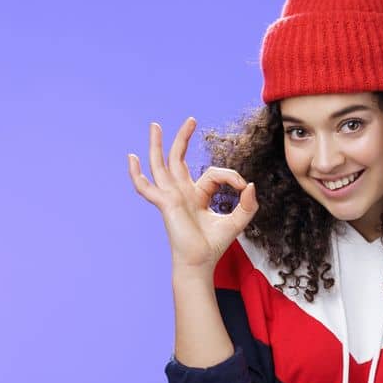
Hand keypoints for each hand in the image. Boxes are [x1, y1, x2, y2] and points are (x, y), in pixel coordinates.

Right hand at [127, 117, 258, 271]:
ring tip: (156, 125)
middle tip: (191, 120)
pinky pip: (146, 187)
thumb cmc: (214, 244)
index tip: (243, 186)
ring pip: (162, 165)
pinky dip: (137, 174)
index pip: (213, 173)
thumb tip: (251, 185)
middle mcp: (181, 192)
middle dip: (184, 138)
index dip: (232, 176)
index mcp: (197, 195)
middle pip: (179, 159)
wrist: (201, 262)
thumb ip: (247, 204)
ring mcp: (171, 197)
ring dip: (158, 145)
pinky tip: (132, 158)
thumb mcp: (238, 221)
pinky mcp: (165, 204)